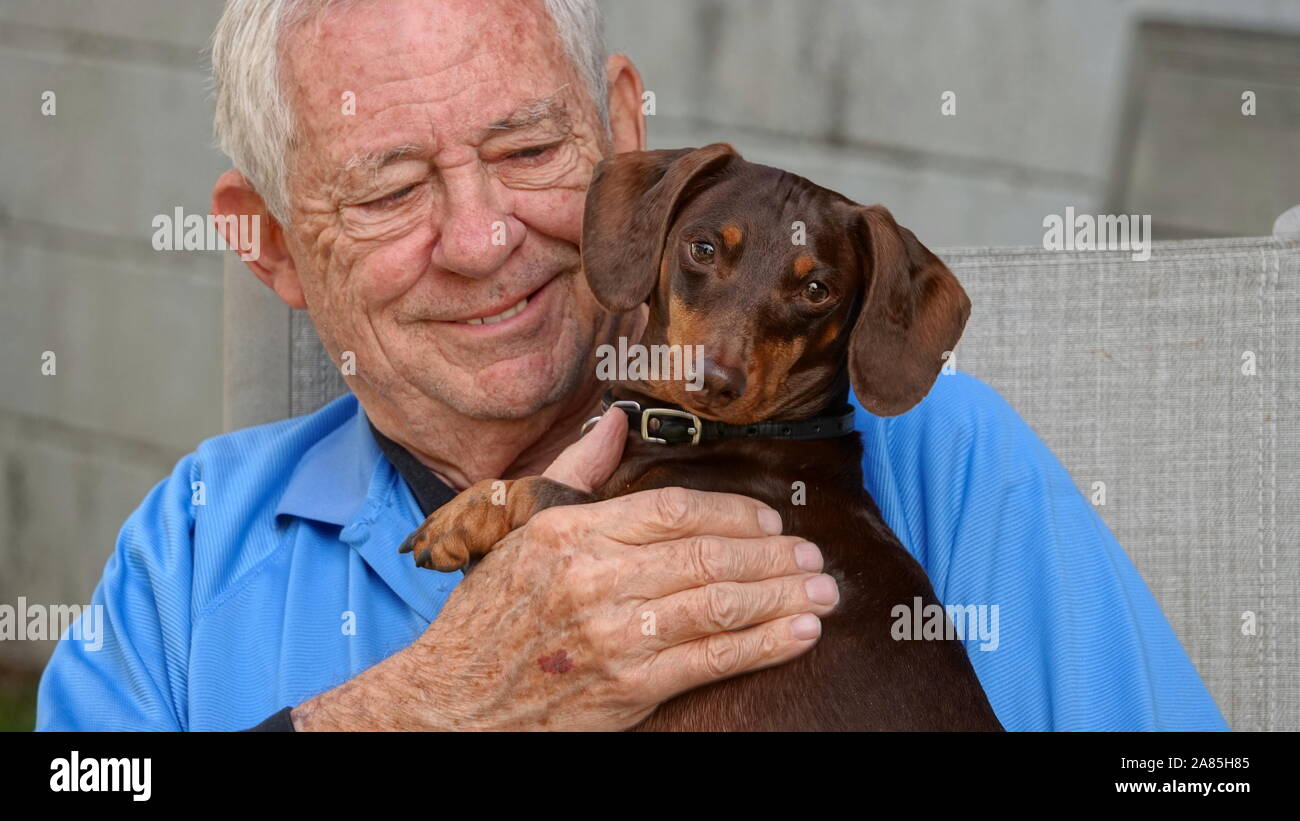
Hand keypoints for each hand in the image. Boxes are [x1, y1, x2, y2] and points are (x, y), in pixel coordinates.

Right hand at [291, 410, 836, 729]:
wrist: (449, 705)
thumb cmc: (487, 618)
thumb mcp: (520, 532)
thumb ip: (576, 472)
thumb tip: (616, 421)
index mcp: (570, 531)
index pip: (673, 508)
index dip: (733, 512)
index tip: (770, 520)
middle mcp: (593, 576)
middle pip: (707, 554)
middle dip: (773, 556)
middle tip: (814, 558)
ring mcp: (612, 633)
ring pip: (718, 604)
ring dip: (781, 597)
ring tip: (823, 595)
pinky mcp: (626, 686)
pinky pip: (710, 659)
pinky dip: (762, 645)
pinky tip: (798, 635)